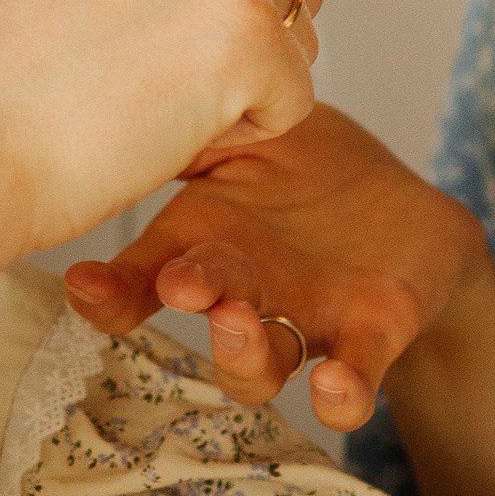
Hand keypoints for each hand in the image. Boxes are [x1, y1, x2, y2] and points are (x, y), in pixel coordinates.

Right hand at [69, 105, 487, 429]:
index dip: (109, 292)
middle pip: (204, 311)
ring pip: (261, 362)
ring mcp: (304, 320)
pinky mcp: (371, 336)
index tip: (83, 284)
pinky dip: (342, 394)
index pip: (142, 276)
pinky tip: (334, 388)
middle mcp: (245, 292)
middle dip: (189, 298)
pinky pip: (354, 374)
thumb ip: (199, 128)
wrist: (411, 214)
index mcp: (207, 239)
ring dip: (242, 354)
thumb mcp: (254, 133)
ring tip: (236, 322)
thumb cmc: (317, 170)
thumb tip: (132, 101)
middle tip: (183, 283)